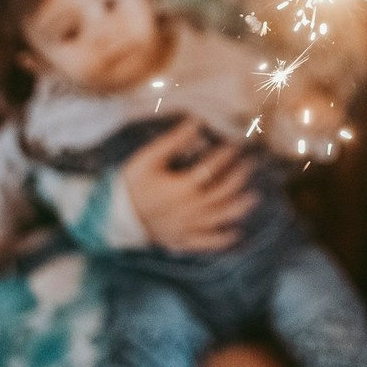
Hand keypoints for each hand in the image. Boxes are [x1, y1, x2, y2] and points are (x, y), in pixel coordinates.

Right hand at [121, 118, 256, 251]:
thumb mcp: (148, 158)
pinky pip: (206, 243)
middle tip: (250, 164)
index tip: (235, 144)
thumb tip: (196, 123)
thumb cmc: (131, 184)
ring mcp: (187, 227)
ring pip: (220, 218)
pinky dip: (222, 240)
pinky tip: (236, 234)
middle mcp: (190, 209)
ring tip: (254, 197)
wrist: (112, 217)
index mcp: (182, 187)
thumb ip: (174, 141)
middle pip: (222, 192)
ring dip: (239, 207)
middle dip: (239, 177)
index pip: (212, 168)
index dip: (226, 155)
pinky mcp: (181, 241)